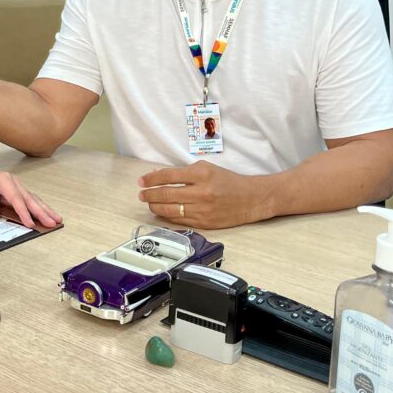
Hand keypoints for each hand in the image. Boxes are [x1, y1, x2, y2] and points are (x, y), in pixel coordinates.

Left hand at [0, 161, 61, 228]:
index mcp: (3, 180)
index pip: (15, 198)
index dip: (23, 212)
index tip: (30, 223)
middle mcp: (13, 182)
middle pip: (29, 198)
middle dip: (41, 211)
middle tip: (52, 222)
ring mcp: (17, 186)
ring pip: (33, 199)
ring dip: (45, 210)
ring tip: (57, 219)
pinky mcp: (18, 191)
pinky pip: (31, 200)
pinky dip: (40, 207)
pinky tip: (48, 214)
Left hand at [137, 161, 272, 228]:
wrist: (251, 199)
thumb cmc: (228, 181)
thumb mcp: (206, 169)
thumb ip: (182, 172)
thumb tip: (158, 175)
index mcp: (201, 174)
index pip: (168, 176)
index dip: (151, 179)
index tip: (142, 181)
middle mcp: (201, 192)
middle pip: (166, 194)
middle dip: (149, 194)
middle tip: (141, 194)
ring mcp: (202, 210)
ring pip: (170, 210)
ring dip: (155, 206)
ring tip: (149, 203)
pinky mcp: (204, 223)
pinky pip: (179, 220)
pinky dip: (167, 216)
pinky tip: (161, 212)